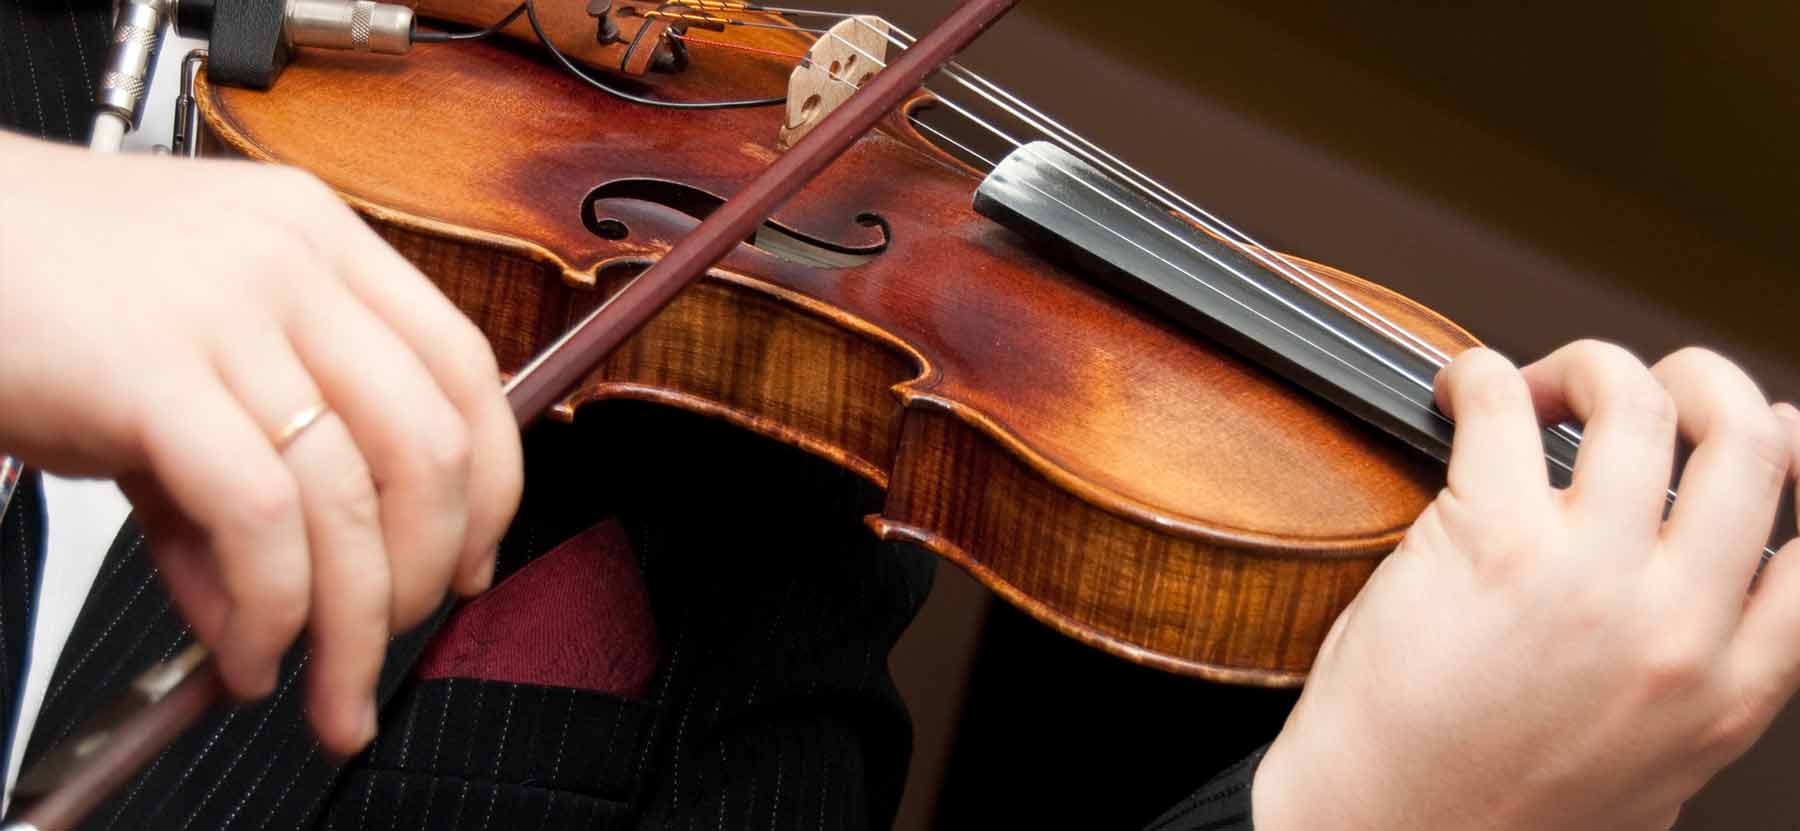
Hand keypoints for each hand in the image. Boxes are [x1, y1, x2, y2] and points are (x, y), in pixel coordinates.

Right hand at [0, 132, 522, 755]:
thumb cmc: (44, 291)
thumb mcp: (183, 363)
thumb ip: (244, 474)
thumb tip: (286, 613)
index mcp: (322, 242)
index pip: (465, 367)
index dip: (491, 483)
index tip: (473, 561)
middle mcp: (294, 265)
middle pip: (431, 442)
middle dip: (429, 572)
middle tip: (394, 640)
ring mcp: (227, 312)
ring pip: (351, 495)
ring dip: (355, 622)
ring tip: (325, 683)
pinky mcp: (150, 371)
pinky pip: (259, 516)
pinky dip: (271, 608)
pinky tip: (247, 651)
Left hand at [1253, 340, 1798, 830]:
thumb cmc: (1483, 814)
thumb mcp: (1643, 780)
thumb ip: (1690, 701)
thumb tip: (1703, 634)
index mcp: (1728, 694)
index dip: (1792, 470)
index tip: (1757, 438)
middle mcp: (1677, 629)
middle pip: (1752, 441)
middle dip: (1705, 382)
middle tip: (1649, 387)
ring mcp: (1589, 580)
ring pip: (1641, 400)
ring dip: (1592, 367)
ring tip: (1544, 389)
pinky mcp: (1490, 541)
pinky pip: (1504, 403)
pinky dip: (1484, 374)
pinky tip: (1464, 390)